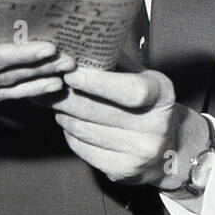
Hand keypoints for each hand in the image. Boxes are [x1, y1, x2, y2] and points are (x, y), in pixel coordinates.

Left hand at [51, 65, 208, 189]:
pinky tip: (68, 121)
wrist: (168, 149)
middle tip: (46, 84)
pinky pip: (82, 148)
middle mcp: (155, 127)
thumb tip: (79, 43)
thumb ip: (116, 62)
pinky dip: (69, 133)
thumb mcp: (142, 77)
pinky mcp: (122, 171)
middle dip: (66, 96)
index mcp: (162, 96)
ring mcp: (139, 153)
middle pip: (97, 111)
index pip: (131, 91)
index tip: (71, 73)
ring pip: (84, 130)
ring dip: (63, 113)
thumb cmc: (146, 104)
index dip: (98, 83)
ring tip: (56, 101)